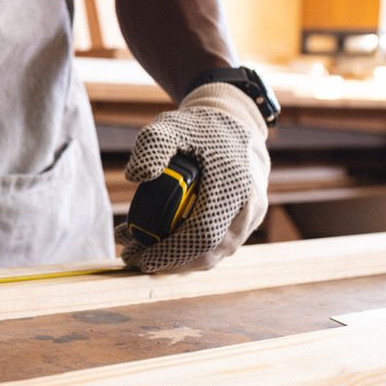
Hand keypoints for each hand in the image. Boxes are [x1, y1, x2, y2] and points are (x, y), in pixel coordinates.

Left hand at [116, 83, 268, 272]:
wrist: (236, 124)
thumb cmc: (199, 127)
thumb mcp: (170, 126)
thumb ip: (151, 146)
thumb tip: (136, 176)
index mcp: (234, 184)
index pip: (203, 232)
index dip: (171, 251)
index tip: (139, 256)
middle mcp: (249, 206)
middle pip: (208, 252)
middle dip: (168, 261)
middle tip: (132, 256)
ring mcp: (252, 218)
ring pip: (214, 255)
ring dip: (177, 260)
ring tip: (141, 251)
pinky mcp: (248, 223)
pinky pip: (219, 247)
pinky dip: (191, 253)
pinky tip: (163, 247)